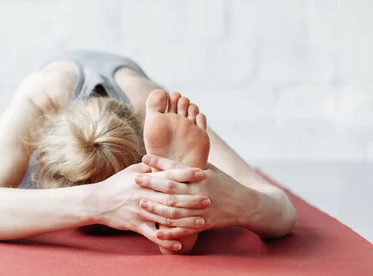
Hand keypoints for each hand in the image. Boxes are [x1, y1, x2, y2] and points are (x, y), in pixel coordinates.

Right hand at [92, 163, 209, 251]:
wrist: (97, 201)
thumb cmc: (116, 184)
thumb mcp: (130, 172)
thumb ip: (148, 167)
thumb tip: (164, 160)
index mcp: (143, 180)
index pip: (168, 175)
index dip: (186, 174)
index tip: (202, 173)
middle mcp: (143, 195)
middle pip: (171, 197)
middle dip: (191, 199)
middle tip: (208, 200)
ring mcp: (140, 211)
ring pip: (166, 217)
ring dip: (185, 220)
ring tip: (201, 222)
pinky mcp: (135, 225)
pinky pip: (153, 235)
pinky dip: (167, 241)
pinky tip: (180, 245)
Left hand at [135, 155, 255, 240]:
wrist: (245, 204)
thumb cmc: (224, 182)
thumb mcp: (210, 168)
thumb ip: (192, 163)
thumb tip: (173, 150)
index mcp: (201, 175)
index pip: (176, 167)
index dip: (159, 162)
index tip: (144, 157)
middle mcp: (200, 191)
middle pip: (171, 187)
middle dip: (151, 183)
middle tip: (135, 179)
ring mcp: (201, 209)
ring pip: (174, 209)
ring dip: (156, 207)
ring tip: (141, 202)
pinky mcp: (203, 224)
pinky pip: (183, 229)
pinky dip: (169, 232)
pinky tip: (156, 232)